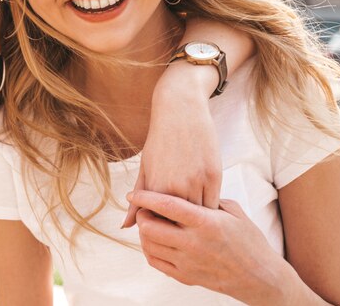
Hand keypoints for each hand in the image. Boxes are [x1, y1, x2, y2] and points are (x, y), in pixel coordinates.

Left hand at [122, 73, 221, 226]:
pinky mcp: (214, 175)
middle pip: (179, 222)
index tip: (162, 231)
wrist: (180, 110)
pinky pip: (213, 203)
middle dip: (179, 229)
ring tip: (193, 223)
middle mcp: (176, 186)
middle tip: (180, 230)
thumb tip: (125, 227)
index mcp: (155, 187)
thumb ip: (139, 200)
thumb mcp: (145, 167)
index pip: (158, 222)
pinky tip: (205, 210)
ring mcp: (197, 181)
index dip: (160, 230)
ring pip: (199, 215)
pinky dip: (208, 209)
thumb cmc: (160, 139)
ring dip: (196, 221)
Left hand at [127, 190, 291, 305]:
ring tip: (150, 224)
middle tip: (145, 209)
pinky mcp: (186, 277)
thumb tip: (184, 189)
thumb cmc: (248, 240)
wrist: (260, 277)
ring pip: (149, 245)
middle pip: (150, 227)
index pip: (167, 206)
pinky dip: (149, 249)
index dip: (145, 197)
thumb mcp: (232, 211)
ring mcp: (188, 262)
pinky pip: (155, 262)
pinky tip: (155, 241)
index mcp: (206, 223)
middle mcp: (194, 243)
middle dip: (142, 215)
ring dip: (144, 232)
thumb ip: (207, 199)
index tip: (132, 193)